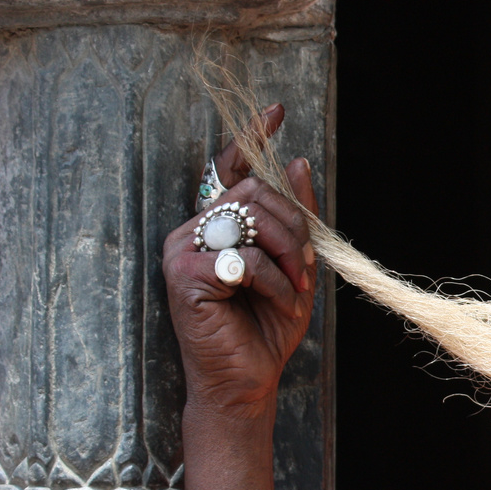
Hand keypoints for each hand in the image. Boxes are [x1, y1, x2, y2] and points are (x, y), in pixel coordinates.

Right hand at [163, 104, 318, 414]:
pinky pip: (245, 257)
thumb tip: (298, 162)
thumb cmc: (267, 325)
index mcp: (220, 224)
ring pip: (252, 218)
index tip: (277, 111)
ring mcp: (183, 248)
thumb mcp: (295, 265)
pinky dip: (275, 281)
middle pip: (255, 191)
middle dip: (296, 227)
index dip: (251, 137)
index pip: (232, 169)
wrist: (248, 378)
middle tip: (307, 267)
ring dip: (290, 255)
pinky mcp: (183, 273)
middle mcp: (195, 228)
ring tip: (297, 289)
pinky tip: (279, 303)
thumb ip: (297, 218)